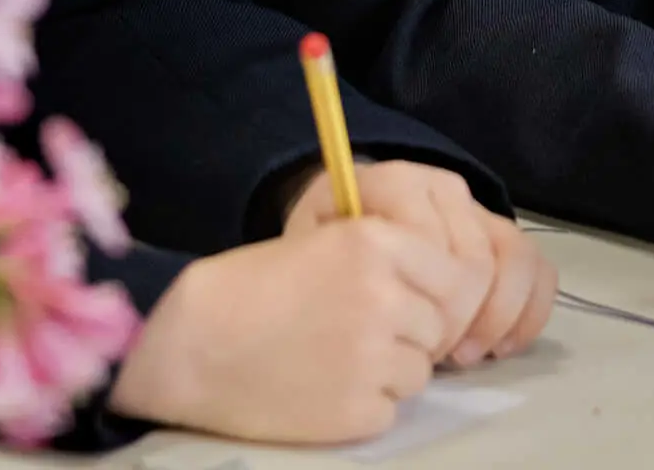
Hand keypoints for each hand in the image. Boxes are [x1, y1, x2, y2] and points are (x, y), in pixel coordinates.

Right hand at [106, 218, 480, 444]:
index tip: (409, 300)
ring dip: (388, 370)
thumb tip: (451, 293)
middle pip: (438, 326)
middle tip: (358, 332)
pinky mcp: (357, 409)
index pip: (455, 274)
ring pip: (419, 371)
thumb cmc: (257, 286)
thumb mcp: (331, 242)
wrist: (198, 342)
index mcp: (377, 243)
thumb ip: (392, 260)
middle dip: (411, 333)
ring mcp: (373, 356)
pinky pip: (388, 409)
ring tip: (334, 358)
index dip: (435, 292)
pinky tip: (322, 386)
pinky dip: (364, 404)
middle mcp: (384, 296)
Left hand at [284, 159, 555, 363]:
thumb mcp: (309, 247)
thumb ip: (336, 260)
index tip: (401, 336)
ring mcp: (477, 209)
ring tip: (467, 353)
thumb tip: (372, 297)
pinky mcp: (501, 233)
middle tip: (434, 355)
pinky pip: (538, 268)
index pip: (431, 247)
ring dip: (498, 318)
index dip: (423, 303)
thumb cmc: (326, 249)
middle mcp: (444, 186)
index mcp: (396, 182)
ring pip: (516, 261)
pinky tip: (501, 345)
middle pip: (475, 261)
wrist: (346, 222)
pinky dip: (529, 312)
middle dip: (460, 320)